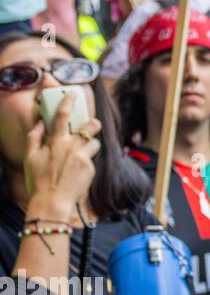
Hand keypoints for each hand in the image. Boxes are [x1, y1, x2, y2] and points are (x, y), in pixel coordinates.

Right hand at [24, 96, 101, 215]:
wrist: (52, 201)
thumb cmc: (39, 180)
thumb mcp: (30, 157)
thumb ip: (34, 138)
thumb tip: (39, 123)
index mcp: (55, 142)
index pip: (62, 116)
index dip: (68, 102)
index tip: (73, 94)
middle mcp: (71, 147)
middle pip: (91, 126)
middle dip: (93, 123)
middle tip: (90, 126)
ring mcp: (83, 157)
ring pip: (94, 142)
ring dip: (89, 146)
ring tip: (79, 156)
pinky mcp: (90, 168)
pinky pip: (92, 159)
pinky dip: (86, 161)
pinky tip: (77, 171)